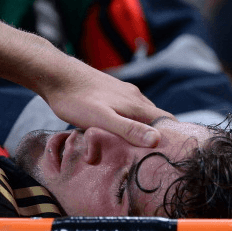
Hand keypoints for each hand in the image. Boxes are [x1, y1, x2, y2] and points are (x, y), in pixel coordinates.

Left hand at [40, 57, 174, 146]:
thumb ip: (129, 130)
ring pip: (141, 113)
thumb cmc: (76, 100)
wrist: (56, 75)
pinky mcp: (110, 91)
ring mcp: (122, 92)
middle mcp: (134, 96)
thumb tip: (157, 140)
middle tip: (156, 156)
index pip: (167, 121)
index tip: (175, 154)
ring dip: (143, 128)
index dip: (174, 137)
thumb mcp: (102, 120)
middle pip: (156, 118)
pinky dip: (129, 120)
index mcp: (136, 105)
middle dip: (159, 135)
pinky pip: (127, 108)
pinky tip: (118, 129)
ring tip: (138, 147)